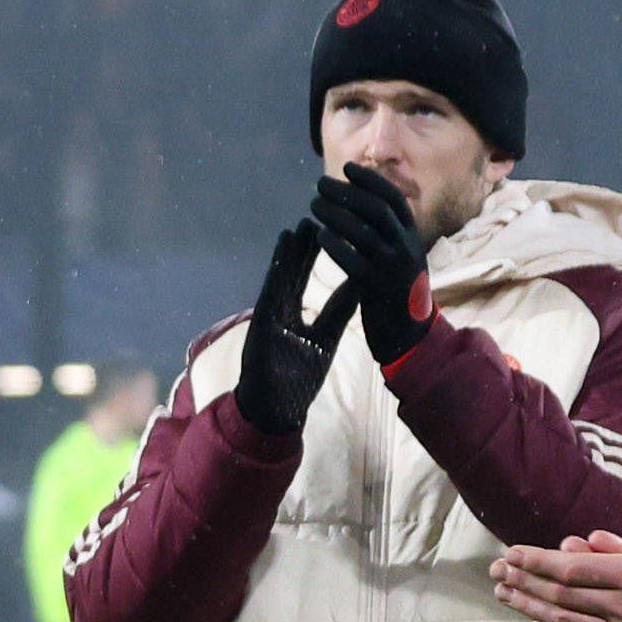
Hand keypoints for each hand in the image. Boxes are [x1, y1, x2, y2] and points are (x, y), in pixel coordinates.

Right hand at [231, 221, 360, 438]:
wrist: (274, 408)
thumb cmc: (296, 379)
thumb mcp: (324, 340)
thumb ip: (337, 312)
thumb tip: (357, 286)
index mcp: (295, 314)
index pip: (308, 277)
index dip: (321, 253)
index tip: (334, 228)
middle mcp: (281, 308)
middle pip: (297, 269)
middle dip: (309, 243)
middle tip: (322, 214)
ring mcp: (271, 313)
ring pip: (285, 274)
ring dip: (294, 249)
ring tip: (305, 222)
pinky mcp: (263, 321)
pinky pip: (273, 288)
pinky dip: (279, 265)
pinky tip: (287, 243)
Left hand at [308, 164, 436, 364]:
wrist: (409, 333)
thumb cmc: (400, 292)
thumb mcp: (403, 256)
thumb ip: (389, 233)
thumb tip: (363, 204)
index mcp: (412, 235)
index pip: (392, 198)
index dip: (370, 180)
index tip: (347, 168)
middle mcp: (404, 246)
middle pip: (374, 209)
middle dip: (346, 192)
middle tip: (320, 184)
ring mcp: (391, 266)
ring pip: (361, 231)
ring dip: (334, 214)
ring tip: (313, 205)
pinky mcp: (375, 287)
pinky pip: (352, 260)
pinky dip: (336, 245)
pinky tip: (320, 234)